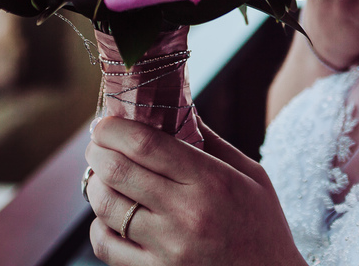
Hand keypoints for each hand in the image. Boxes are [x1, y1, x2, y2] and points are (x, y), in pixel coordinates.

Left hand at [85, 116, 304, 265]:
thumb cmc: (263, 226)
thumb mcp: (251, 175)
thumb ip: (212, 142)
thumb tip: (179, 109)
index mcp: (211, 182)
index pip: (146, 145)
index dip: (116, 128)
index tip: (106, 122)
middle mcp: (185, 215)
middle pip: (118, 171)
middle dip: (97, 151)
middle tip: (97, 144)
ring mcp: (167, 249)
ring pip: (106, 207)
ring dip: (94, 185)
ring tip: (100, 176)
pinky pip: (107, 247)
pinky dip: (99, 226)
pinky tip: (109, 215)